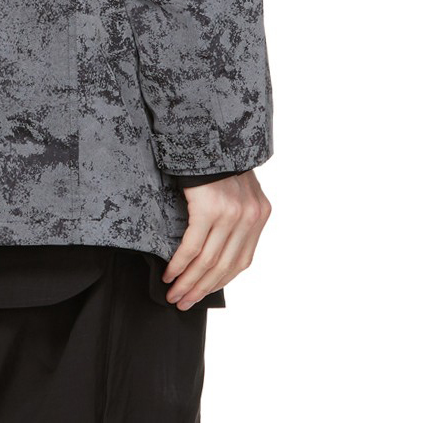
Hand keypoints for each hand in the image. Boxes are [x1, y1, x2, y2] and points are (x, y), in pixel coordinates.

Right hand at [161, 169, 270, 308]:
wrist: (208, 128)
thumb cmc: (215, 158)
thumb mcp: (236, 189)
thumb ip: (234, 217)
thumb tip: (216, 250)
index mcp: (260, 214)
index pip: (241, 261)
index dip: (220, 282)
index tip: (202, 294)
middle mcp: (249, 217)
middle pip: (224, 266)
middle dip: (202, 289)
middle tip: (184, 303)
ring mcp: (231, 214)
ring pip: (208, 261)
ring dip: (189, 282)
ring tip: (174, 295)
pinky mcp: (209, 209)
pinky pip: (193, 247)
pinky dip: (180, 265)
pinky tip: (169, 274)